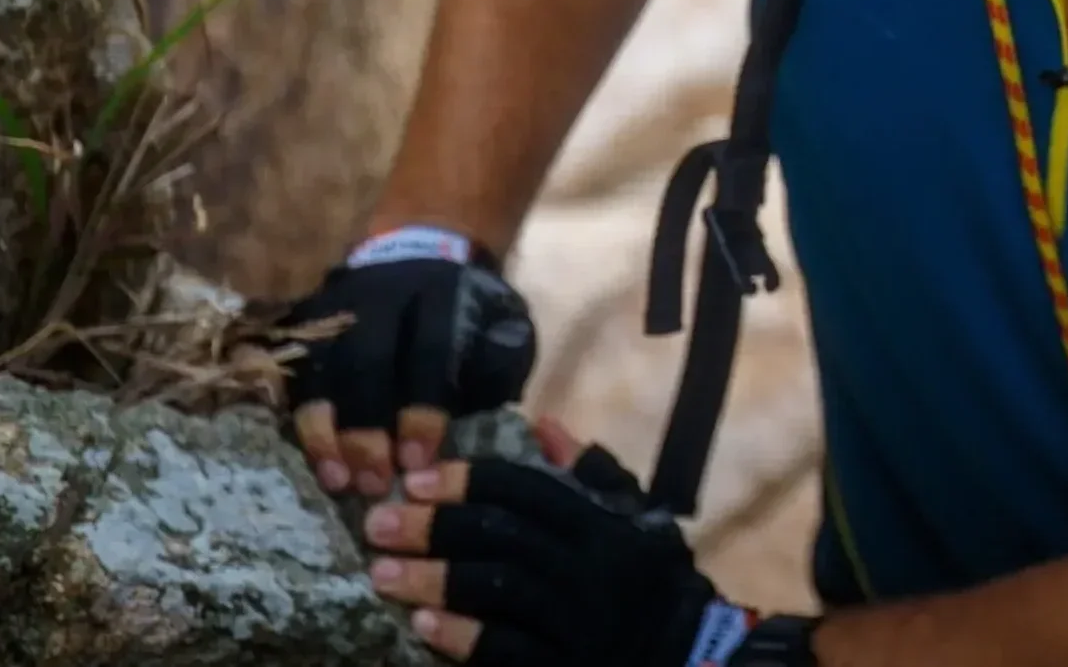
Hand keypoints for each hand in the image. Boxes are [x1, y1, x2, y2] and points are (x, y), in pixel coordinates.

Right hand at [285, 225, 537, 496]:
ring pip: (321, 370)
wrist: (428, 247)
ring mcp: (337, 305)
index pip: (429, 350)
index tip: (419, 460)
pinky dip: (301, 418)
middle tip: (375, 483)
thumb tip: (489, 406)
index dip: (422, 410)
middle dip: (367, 427)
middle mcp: (383, 293)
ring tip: (337, 481)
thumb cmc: (470, 312)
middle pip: (365, 361)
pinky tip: (311, 459)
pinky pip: (294, 373)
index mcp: (440, 292)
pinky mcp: (307, 321)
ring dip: (325, 431)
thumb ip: (499, 364)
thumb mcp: (504, 325)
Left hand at [363, 419, 764, 666]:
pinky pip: (506, 649)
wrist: (689, 657)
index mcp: (601, 523)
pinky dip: (462, 636)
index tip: (417, 479)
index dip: (467, 479)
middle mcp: (587, 565)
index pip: (526, 488)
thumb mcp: (638, 518)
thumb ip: (593, 473)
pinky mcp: (564, 664)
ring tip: (380, 573)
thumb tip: (542, 425)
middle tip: (378, 523)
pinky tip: (422, 626)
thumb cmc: (655, 581)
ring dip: (432, 579)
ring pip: (496, 589)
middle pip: (500, 534)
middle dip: (433, 526)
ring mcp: (575, 618)